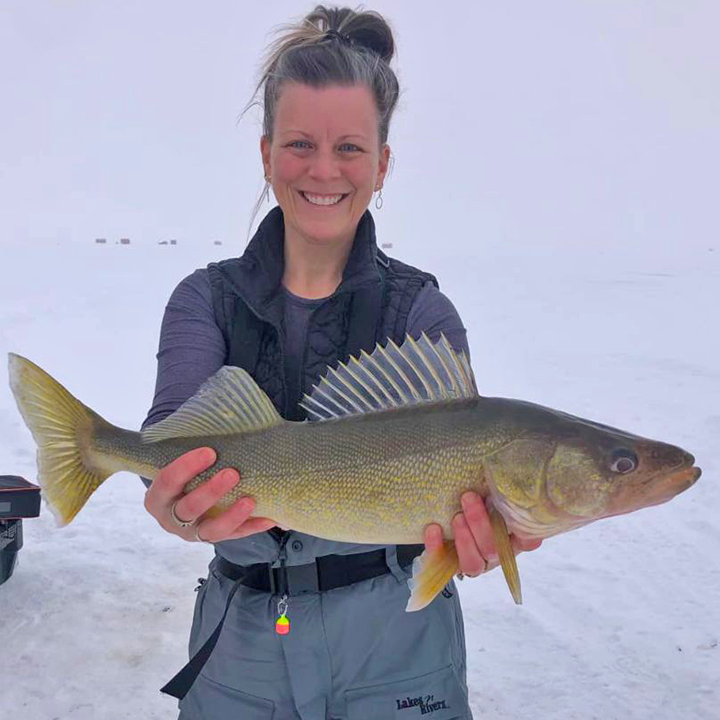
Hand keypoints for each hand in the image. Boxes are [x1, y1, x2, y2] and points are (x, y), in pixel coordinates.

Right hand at [143, 447, 276, 542]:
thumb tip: (222, 414)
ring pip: (210, 530)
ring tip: (250, 500)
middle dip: (210, 491)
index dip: (186, 467)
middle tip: (232, 473)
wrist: (186, 495)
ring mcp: (193, 532)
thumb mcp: (180, 461)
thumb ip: (192, 446)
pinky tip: (270, 518)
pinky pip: (235, 536)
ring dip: (231, 515)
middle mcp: (171, 518)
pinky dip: (252, 527)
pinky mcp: (214, 539)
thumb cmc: (187, 471)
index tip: (210, 451)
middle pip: (188, 508)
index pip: (167, 481)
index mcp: (158, 496)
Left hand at [423, 491, 541, 576]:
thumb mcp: (491, 488)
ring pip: (474, 563)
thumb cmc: (479, 492)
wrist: (448, 506)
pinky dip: (436, 546)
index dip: (525, 535)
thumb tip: (505, 462)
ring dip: (464, 539)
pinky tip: (432, 528)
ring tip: (455, 516)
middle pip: (495, 549)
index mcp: (514, 535)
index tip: (512, 513)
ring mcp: (475, 561)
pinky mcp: (450, 564)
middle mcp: (497, 552)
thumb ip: (500, 484)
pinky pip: (443, 562)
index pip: (528, 541)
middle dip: (481, 523)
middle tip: (468, 497)